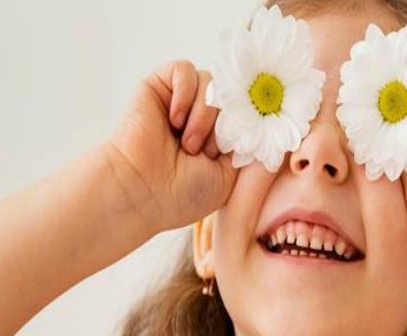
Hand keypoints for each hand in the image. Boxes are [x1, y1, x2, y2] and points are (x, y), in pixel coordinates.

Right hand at [107, 60, 238, 232]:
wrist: (142, 192)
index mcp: (219, 137)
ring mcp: (180, 101)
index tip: (241, 140)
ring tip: (188, 144)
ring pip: (212, 83)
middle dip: (226, 123)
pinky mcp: (158, 87)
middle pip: (233, 94)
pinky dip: (186, 94)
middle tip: (208, 151)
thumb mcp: (230, 177)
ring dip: (205, 115)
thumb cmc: (182, 194)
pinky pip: (185, 70)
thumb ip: (248, 149)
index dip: (248, 119)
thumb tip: (264, 122)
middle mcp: (201, 116)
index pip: (246, 110)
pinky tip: (175, 120)